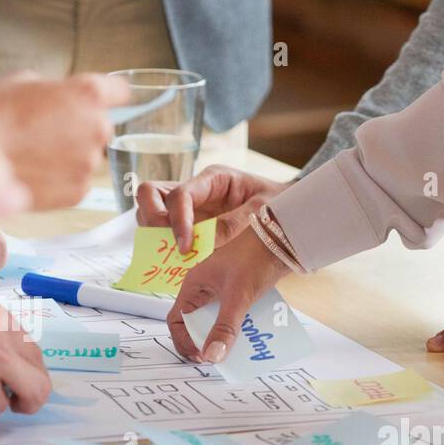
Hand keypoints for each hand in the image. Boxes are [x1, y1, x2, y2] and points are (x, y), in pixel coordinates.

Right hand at [0, 72, 129, 208]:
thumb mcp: (21, 82)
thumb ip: (54, 89)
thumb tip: (59, 96)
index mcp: (86, 96)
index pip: (119, 91)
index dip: (109, 95)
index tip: (108, 99)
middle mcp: (96, 129)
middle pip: (101, 126)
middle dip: (81, 126)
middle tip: (47, 129)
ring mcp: (90, 163)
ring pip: (89, 155)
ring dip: (71, 154)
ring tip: (36, 152)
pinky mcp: (80, 190)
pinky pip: (78, 179)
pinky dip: (62, 177)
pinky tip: (36, 170)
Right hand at [136, 165, 288, 251]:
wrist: (292, 213)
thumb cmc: (279, 204)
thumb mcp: (262, 210)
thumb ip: (235, 224)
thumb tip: (206, 243)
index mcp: (213, 179)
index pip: (181, 195)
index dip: (178, 221)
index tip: (187, 247)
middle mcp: (196, 192)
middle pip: (151, 194)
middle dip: (153, 219)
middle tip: (170, 244)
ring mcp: (191, 210)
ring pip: (151, 212)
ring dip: (154, 234)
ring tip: (171, 256)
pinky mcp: (192, 229)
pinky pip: (166, 235)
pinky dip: (165, 248)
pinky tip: (177, 265)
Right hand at [167, 229, 290, 361]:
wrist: (282, 239)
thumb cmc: (254, 258)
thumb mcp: (238, 296)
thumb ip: (225, 327)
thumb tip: (212, 356)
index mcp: (193, 287)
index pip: (177, 321)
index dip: (184, 341)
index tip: (202, 356)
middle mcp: (203, 290)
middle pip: (194, 324)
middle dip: (203, 343)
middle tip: (218, 359)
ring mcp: (221, 292)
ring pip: (214, 322)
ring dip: (222, 338)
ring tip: (234, 352)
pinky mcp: (238, 294)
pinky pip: (232, 317)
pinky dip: (238, 329)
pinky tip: (249, 338)